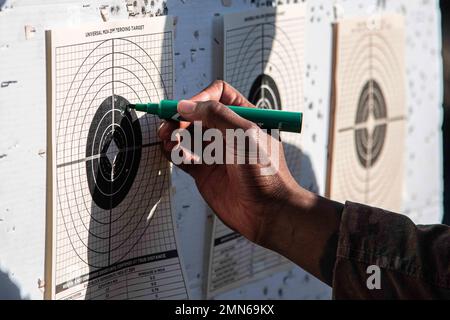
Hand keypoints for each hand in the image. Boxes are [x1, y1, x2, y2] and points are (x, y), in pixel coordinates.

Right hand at [158, 80, 342, 284]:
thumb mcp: (244, 134)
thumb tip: (187, 105)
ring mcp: (216, 153)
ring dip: (174, 133)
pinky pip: (184, 157)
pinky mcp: (206, 172)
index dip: (201, 97)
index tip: (187, 107)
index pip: (219, 95)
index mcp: (244, 118)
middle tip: (168, 122)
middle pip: (198, 115)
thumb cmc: (268, 174)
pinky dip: (174, 153)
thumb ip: (215, 115)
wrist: (268, 213)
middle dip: (181, 116)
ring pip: (188, 135)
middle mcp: (229, 133)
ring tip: (167, 138)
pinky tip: (173, 153)